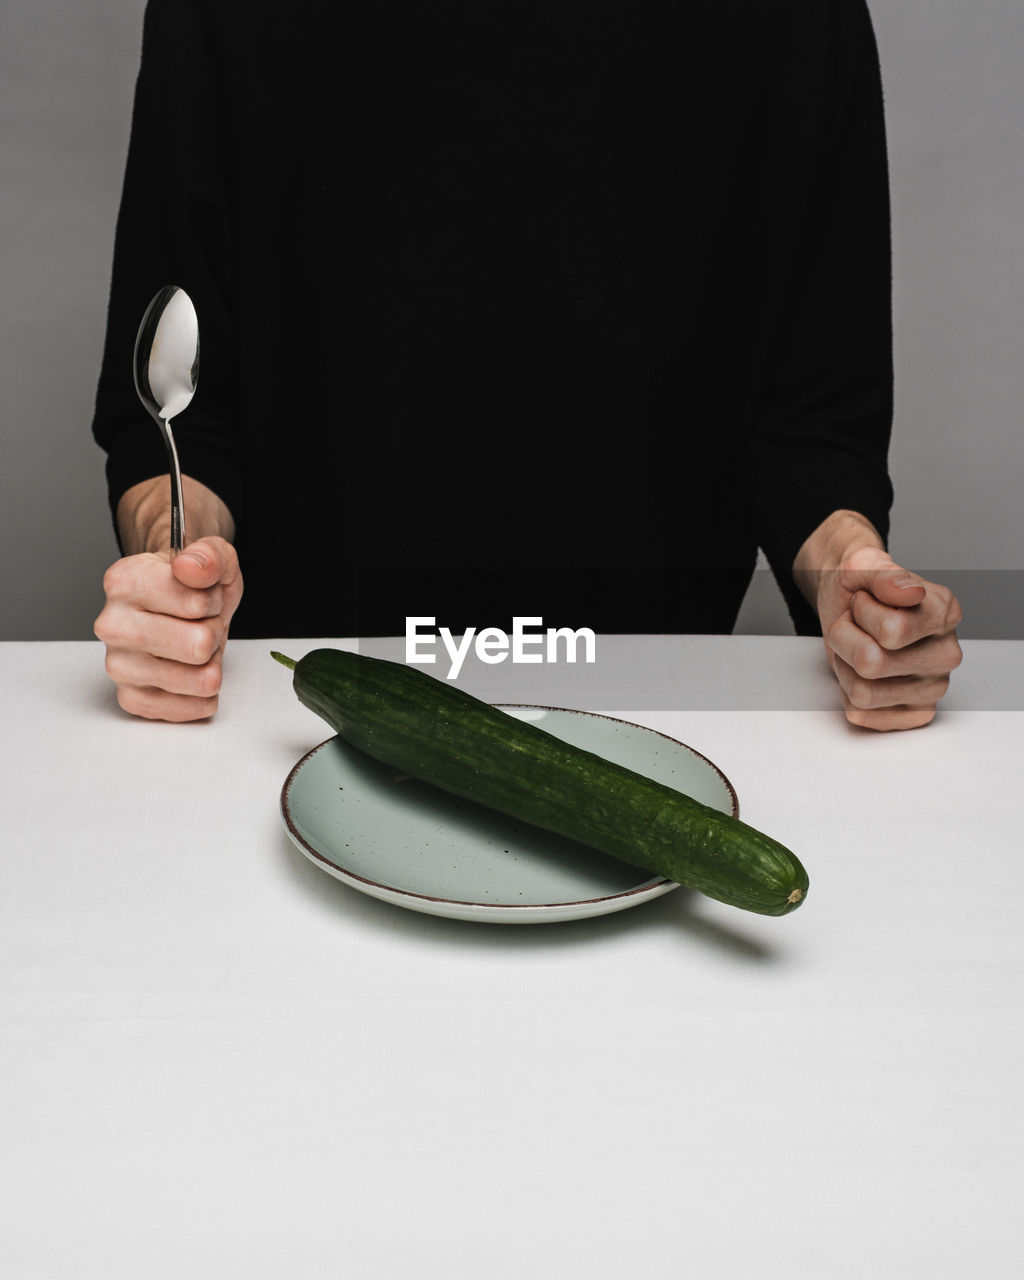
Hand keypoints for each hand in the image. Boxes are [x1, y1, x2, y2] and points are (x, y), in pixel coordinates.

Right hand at [94, 536, 242, 721]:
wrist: (179, 610)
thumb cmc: (193, 588)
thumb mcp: (213, 559)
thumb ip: (210, 555)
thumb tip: (189, 567)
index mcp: (125, 581)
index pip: (198, 604)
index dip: (213, 602)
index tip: (201, 596)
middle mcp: (112, 625)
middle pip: (199, 645)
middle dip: (213, 634)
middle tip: (200, 624)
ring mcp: (118, 665)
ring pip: (201, 680)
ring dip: (211, 664)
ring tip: (193, 646)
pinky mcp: (132, 698)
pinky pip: (191, 708)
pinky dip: (203, 693)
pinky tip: (189, 671)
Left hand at [795, 512, 962, 730]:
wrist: (849, 608)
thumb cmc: (860, 591)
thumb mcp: (861, 567)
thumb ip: (883, 575)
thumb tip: (911, 593)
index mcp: (945, 612)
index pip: (891, 631)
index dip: (862, 613)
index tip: (865, 600)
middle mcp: (947, 653)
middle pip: (871, 664)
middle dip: (847, 640)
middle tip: (857, 625)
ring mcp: (934, 687)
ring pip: (862, 692)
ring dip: (845, 665)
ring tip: (857, 646)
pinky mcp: (915, 713)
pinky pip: (862, 713)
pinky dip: (847, 690)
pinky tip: (862, 672)